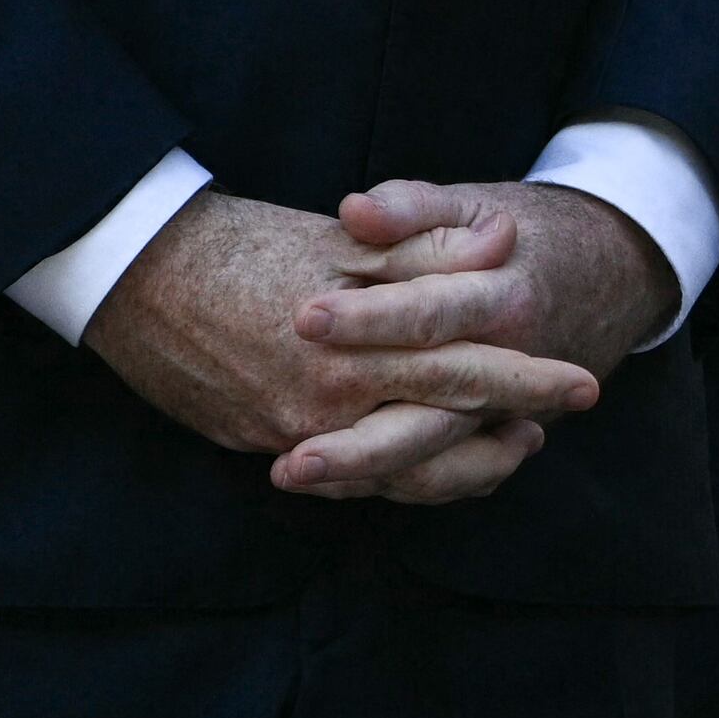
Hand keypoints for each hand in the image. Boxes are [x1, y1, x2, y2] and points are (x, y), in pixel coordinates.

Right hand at [83, 189, 596, 503]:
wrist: (136, 279)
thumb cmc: (244, 245)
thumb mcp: (343, 240)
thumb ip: (427, 249)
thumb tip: (503, 243)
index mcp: (357, 348)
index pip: (464, 370)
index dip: (527, 379)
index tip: (582, 382)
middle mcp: (329, 405)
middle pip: (440, 434)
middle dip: (503, 436)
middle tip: (554, 427)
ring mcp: (293, 434)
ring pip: (396, 473)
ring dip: (458, 464)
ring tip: (506, 444)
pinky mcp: (262, 443)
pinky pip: (345, 477)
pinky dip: (394, 472)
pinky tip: (421, 453)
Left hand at [282, 178, 680, 492]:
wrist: (598, 277)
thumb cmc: (512, 235)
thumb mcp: (469, 206)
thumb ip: (412, 207)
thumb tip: (355, 212)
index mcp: (502, 299)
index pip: (430, 315)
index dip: (369, 318)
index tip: (305, 318)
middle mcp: (506, 368)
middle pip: (432, 415)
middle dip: (359, 445)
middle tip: (291, 457)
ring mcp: (501, 413)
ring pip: (435, 462)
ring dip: (362, 476)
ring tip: (286, 472)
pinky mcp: (488, 436)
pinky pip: (442, 477)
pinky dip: (385, 484)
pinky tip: (323, 483)